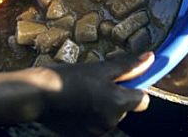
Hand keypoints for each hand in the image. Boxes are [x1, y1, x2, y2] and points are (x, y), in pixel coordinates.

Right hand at [0, 52, 153, 135]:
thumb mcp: (100, 68)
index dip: (135, 88)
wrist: (37, 96)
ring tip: (84, 92)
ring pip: (110, 116)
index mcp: (118, 103)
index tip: (123, 78)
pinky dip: (91, 115)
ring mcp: (97, 132)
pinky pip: (96, 124)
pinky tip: (77, 103)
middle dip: (117, 95)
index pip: (143, 99)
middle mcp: (111, 122)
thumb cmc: (68, 78)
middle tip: (97, 81)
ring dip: (103, 105)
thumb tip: (150, 58)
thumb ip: (128, 66)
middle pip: (125, 108)